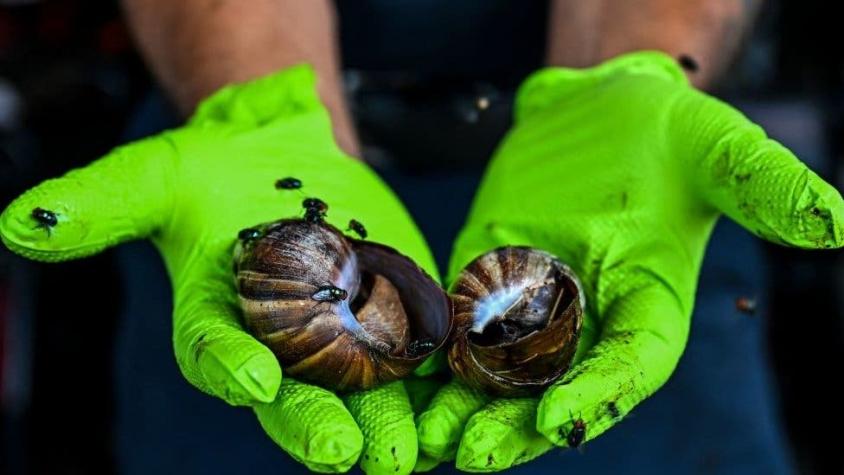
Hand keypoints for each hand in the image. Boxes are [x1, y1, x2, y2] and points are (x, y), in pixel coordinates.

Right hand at [1, 66, 436, 473]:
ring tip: (406, 453)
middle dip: (315, 423)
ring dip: (386, 423)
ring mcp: (341, 337)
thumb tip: (19, 224)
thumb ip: (103, 204)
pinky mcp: (393, 318)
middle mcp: (279, 344)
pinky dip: (436, 383)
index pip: (218, 353)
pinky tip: (457, 405)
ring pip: (364, 391)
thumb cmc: (216, 171)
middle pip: (296, 393)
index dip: (230, 366)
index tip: (253, 377)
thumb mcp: (157, 175)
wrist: (286, 157)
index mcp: (219, 322)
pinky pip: (417, 357)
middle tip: (340, 454)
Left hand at [416, 51, 843, 470]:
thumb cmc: (665, 129)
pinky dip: (430, 358)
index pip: (630, 366)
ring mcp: (531, 306)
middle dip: (512, 427)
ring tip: (423, 443)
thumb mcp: (714, 147)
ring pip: (495, 372)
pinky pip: (455, 327)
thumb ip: (760, 185)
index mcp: (650, 306)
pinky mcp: (484, 279)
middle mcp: (589, 320)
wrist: (598, 108)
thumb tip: (835, 221)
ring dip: (461, 410)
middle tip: (469, 459)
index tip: (555, 421)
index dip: (597, 396)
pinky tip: (399, 386)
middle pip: (552, 389)